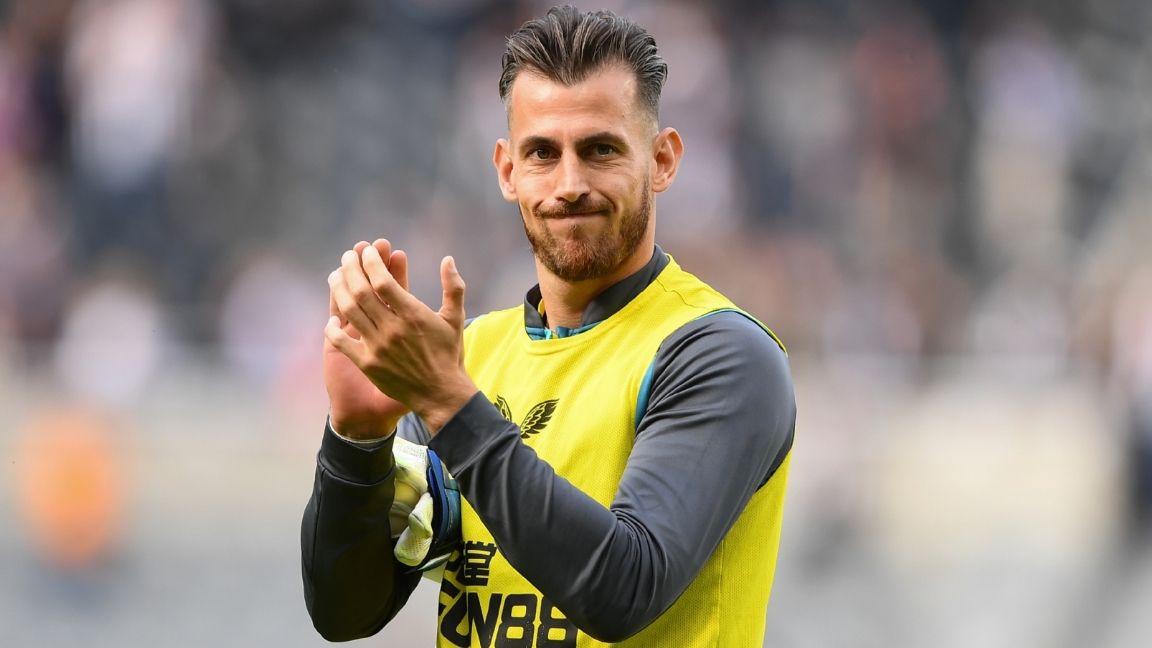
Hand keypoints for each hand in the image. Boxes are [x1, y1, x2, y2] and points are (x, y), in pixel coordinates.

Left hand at [326, 242, 476, 433]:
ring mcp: (377, 346)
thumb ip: (453, 288)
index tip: (367, 251)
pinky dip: (333, 327)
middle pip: (362, 291)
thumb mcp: (455, 319)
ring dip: (339, 289)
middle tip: (348, 256)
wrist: (440, 395)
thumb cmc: (449, 355)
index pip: (383, 281)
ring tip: (335, 275)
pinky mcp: (367, 363)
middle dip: (351, 269)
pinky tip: (333, 316)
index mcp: (413, 314)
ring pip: (350, 311)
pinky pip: (341, 341)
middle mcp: (392, 328)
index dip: (372, 262)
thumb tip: (448, 260)